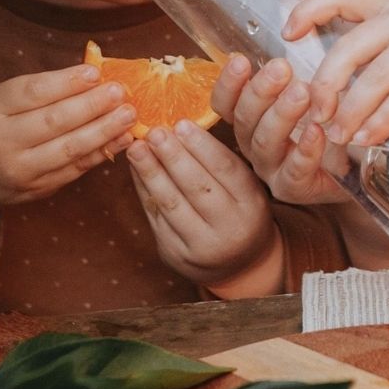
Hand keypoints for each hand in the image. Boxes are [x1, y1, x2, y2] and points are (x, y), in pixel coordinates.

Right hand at [0, 64, 137, 227]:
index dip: (66, 83)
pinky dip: (102, 152)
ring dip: (104, 131)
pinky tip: (123, 138)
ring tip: (129, 114)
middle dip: (92, 106)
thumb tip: (93, 74)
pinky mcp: (37, 189)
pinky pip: (75, 170)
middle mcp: (2, 142)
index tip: (96, 72)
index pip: (32, 93)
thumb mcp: (1, 98)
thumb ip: (41, 87)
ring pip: (68, 149)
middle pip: (53, 122)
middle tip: (120, 92)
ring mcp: (20, 171)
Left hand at [127, 119, 282, 294]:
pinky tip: (136, 170)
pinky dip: (143, 190)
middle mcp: (229, 228)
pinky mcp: (174, 255)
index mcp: (252, 205)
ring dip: (151, 173)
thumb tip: (182, 128)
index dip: (202, 146)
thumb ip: (221, 163)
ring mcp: (200, 246)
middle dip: (173, 157)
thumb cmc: (241, 212)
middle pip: (197, 188)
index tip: (181, 123)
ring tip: (137, 148)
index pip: (226, 170)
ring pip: (172, 204)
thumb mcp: (247, 188)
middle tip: (155, 131)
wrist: (240, 266)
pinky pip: (155, 218)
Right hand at [211, 55, 352, 204]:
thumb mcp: (313, 80)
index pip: (225, 102)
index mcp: (251, 118)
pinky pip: (295, 171)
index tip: (241, 59)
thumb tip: (291, 5)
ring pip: (265, 142)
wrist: (358, 162)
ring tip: (303, 92)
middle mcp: (254, 143)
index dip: (229, 82)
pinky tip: (317, 131)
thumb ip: (297, 51)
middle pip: (245, 118)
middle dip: (261, 91)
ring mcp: (271, 168)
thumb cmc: (329, 116)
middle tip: (281, 67)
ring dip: (282, 114)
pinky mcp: (295, 188)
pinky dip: (305, 150)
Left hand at [281, 0, 388, 145]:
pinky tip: (369, 138)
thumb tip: (351, 70)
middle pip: (346, 49)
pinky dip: (382, 121)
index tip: (286, 33)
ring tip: (336, 136)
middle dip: (323, 85)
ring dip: (349, 113)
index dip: (307, 11)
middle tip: (311, 112)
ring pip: (371, 80)